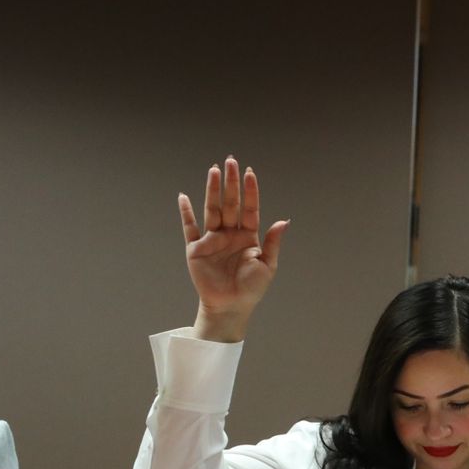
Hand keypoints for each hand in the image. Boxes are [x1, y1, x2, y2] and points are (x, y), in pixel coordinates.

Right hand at [179, 156, 288, 341]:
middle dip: (231, 183)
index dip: (250, 191)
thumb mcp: (268, 265)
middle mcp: (230, 234)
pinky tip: (184, 197)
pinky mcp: (196, 249)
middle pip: (230, 203)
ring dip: (212, 190)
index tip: (250, 173)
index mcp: (248, 236)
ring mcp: (212, 239)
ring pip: (212, 209)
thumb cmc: (251, 288)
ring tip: (214, 170)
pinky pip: (189, 227)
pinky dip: (186, 213)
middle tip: (231, 161)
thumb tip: (284, 221)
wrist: (231, 306)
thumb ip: (272, 242)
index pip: (250, 208)